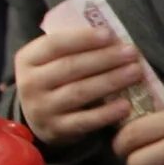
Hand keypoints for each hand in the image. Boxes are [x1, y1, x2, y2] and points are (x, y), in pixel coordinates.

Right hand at [15, 25, 146, 143]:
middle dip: (105, 58)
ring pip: (79, 92)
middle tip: (131, 53)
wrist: (38, 119)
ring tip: (135, 72)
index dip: (83, 38)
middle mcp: (29, 84)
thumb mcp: (52, 61)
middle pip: (70, 67)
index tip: (110, 34)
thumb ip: (73, 48)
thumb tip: (113, 36)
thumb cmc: (54, 80)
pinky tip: (126, 105)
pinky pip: (84, 121)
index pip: (55, 44)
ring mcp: (41, 109)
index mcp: (27, 59)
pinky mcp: (56, 130)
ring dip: (111, 81)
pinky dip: (106, 113)